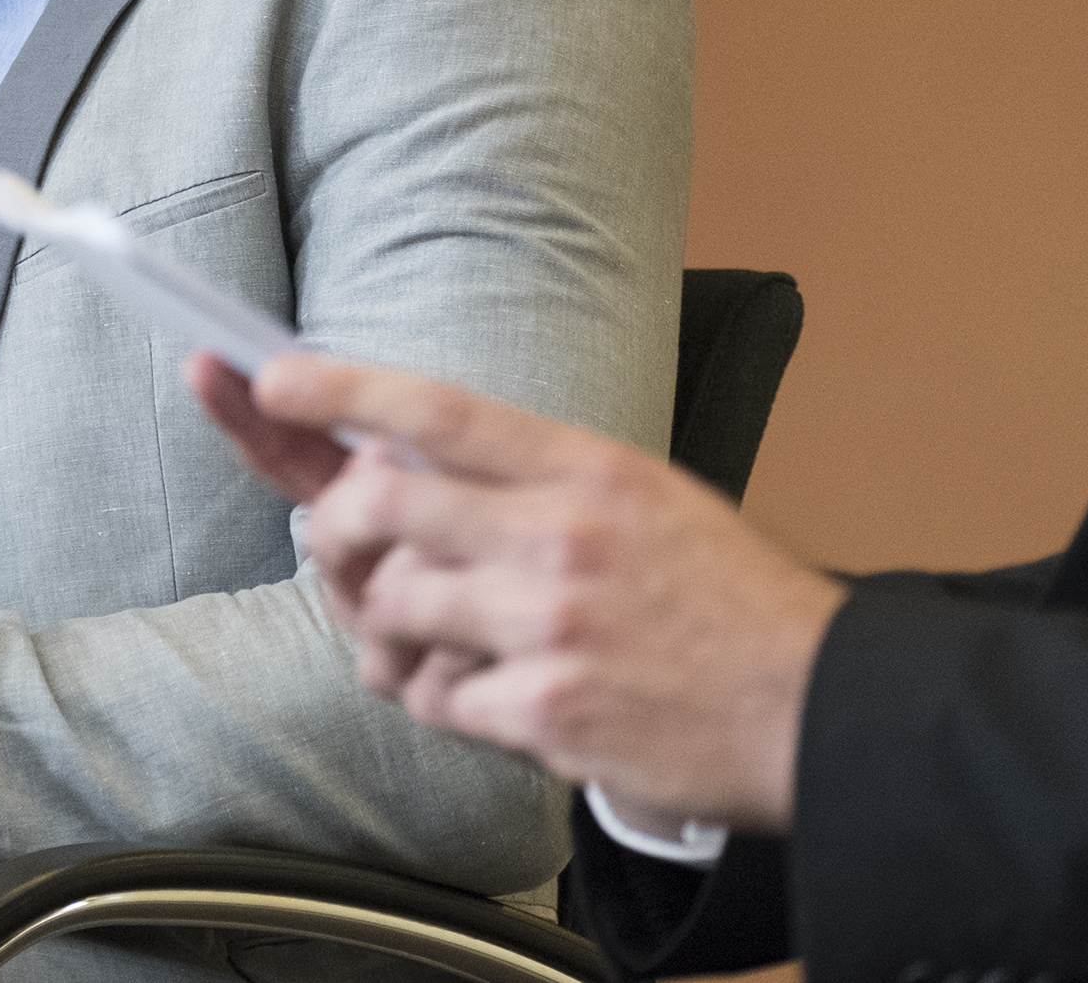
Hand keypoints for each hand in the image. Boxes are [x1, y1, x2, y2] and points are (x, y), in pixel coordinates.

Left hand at [193, 350, 846, 833]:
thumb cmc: (723, 602)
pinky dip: (446, 699)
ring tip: (440, 639)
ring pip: (393, 607)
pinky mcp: (547, 710)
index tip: (271, 377)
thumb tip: (403, 461)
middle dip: (334, 531)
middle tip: (340, 548)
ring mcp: (550, 624)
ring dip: (391, 629)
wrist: (817, 707)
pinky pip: (436, 698)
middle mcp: (561, 534)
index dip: (339, 388)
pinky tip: (496, 696)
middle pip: (379, 507)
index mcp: (586, 467)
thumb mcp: (642, 497)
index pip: (437, 408)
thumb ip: (529, 477)